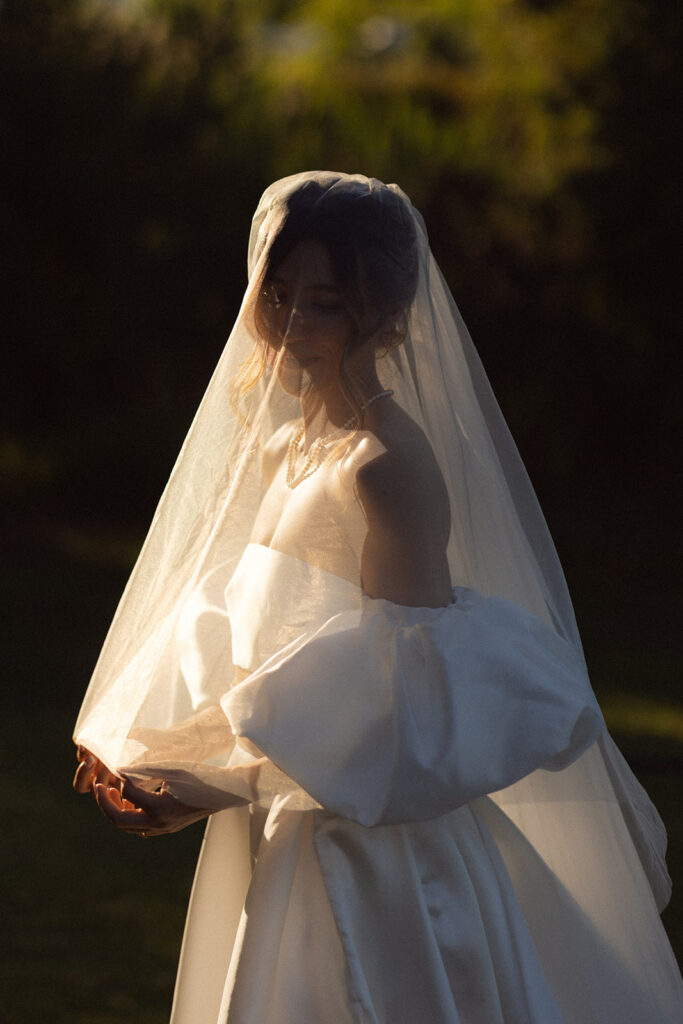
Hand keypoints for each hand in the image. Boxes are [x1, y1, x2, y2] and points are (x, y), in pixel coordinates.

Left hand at [73, 745, 209, 836]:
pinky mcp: (166, 828)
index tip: (118, 767)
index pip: (127, 793)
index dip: (120, 778)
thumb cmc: (200, 776)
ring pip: (128, 827)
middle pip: (119, 820)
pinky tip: (130, 801)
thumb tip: (120, 770)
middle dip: (105, 803)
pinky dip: (129, 816)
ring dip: (115, 810)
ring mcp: (162, 829)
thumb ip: (144, 769)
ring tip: (111, 792)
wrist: (223, 792)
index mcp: (159, 808)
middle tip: (99, 787)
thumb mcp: (172, 768)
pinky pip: (139, 828)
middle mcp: (158, 823)